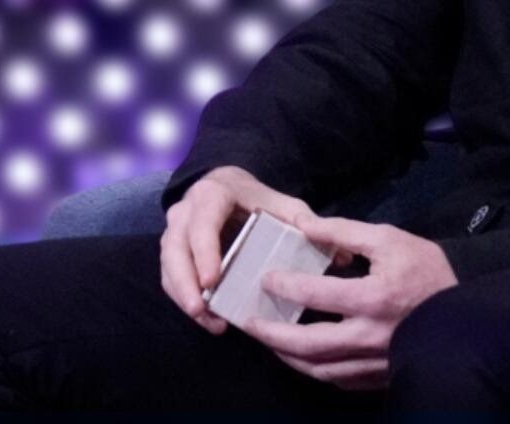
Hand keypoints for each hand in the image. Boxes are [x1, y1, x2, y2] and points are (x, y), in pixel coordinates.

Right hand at [159, 166, 315, 334]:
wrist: (227, 187)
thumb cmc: (257, 199)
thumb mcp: (282, 204)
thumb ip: (306, 224)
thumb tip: (341, 257)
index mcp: (212, 195)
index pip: (203, 222)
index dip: (204, 251)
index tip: (213, 279)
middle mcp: (185, 212)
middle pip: (174, 247)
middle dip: (185, 281)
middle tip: (202, 310)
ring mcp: (175, 231)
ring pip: (168, 265)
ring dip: (183, 295)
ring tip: (208, 322)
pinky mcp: (174, 251)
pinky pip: (170, 277)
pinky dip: (183, 299)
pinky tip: (208, 320)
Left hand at [241, 216, 457, 390]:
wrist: (468, 318)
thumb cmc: (428, 272)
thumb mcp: (390, 240)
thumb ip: (344, 232)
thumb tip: (304, 224)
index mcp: (374, 297)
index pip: (317, 295)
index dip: (285, 286)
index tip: (265, 278)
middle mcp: (371, 336)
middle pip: (309, 344)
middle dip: (273, 334)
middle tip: (249, 322)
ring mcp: (375, 362)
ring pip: (320, 368)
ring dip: (288, 356)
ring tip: (268, 340)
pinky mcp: (379, 376)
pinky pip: (338, 380)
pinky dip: (314, 370)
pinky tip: (301, 357)